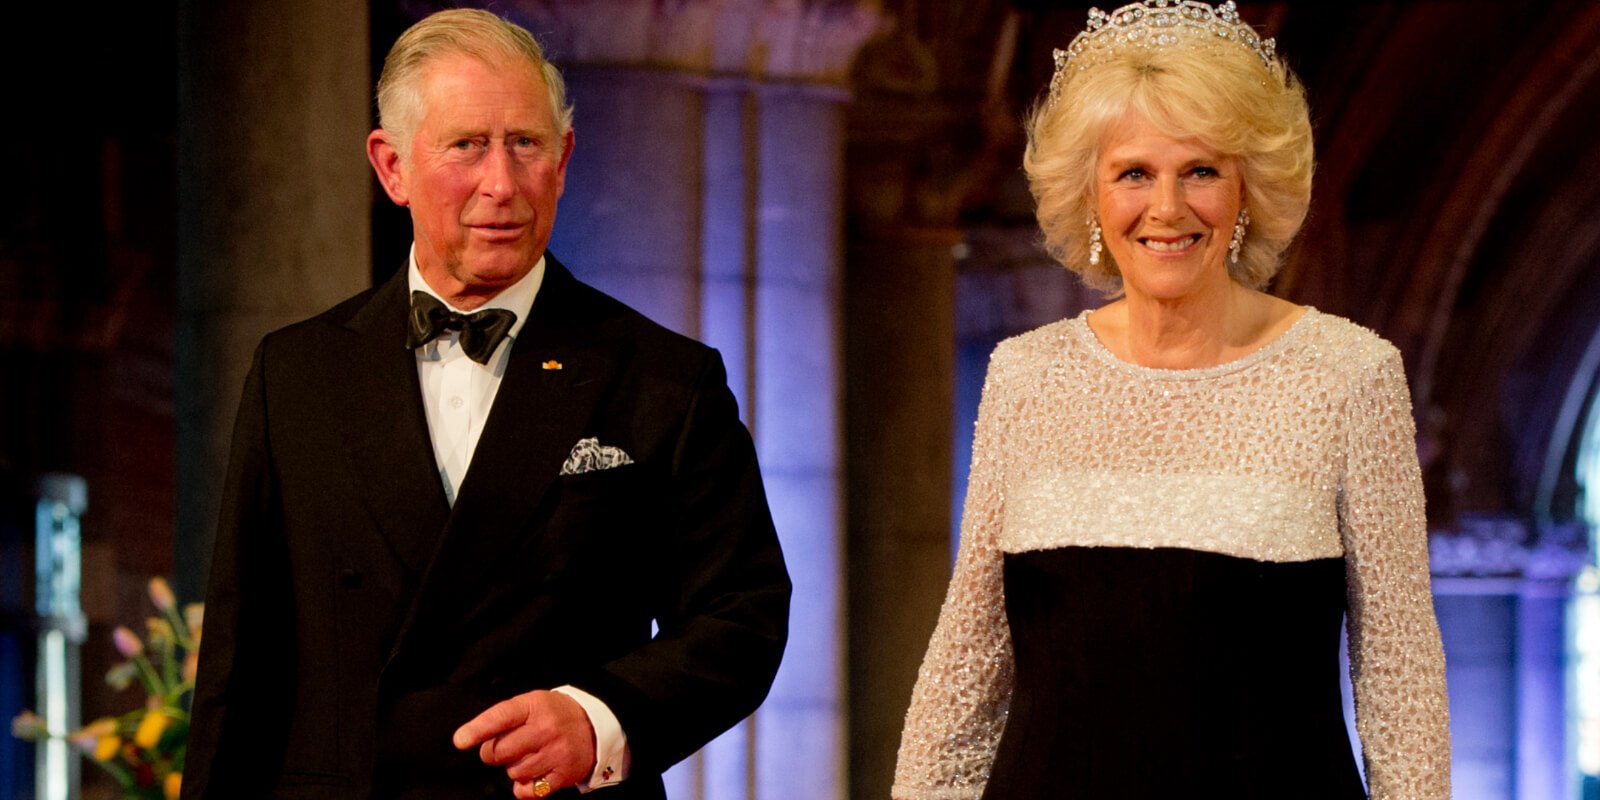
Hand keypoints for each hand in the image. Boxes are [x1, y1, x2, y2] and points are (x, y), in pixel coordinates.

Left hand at [454, 689, 597, 797]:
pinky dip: (525, 787)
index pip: (501, 717)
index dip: (478, 729)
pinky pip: (529, 791)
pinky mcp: (563, 775)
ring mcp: (556, 753)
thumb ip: (505, 717)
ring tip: (529, 756)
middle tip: (506, 748)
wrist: (594, 727)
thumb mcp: (533, 703)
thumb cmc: (555, 715)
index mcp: (535, 706)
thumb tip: (471, 737)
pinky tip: (534, 773)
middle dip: (494, 753)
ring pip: (513, 772)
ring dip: (514, 769)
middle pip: (500, 751)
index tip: (461, 740)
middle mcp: (546, 729)